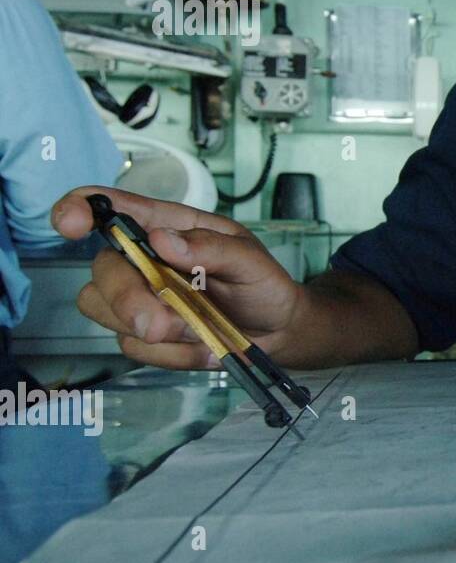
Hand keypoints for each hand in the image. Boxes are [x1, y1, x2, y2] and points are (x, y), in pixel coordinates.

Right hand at [51, 186, 302, 369]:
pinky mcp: (141, 335)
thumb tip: (163, 239)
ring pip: (104, 310)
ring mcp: (138, 298)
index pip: (111, 208)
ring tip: (201, 329)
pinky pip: (134, 348)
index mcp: (168, 228)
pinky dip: (172, 354)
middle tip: (161, 323)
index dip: (80, 208)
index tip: (71, 223)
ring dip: (154, 330)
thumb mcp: (250, 260)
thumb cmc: (261, 284)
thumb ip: (211, 247)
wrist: (277, 332)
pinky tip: (203, 347)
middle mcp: (144, 260)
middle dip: (126, 299)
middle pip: (101, 270)